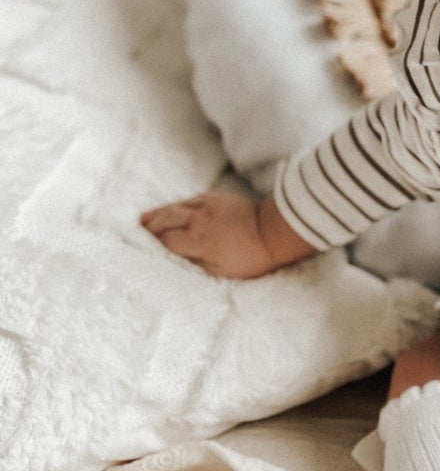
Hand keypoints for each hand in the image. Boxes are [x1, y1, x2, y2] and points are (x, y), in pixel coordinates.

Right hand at [140, 191, 313, 278]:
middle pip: (164, 221)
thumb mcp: (222, 272)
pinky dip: (177, 205)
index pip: (165, 242)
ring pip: (174, 207)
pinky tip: (171, 209)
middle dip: (148, 227)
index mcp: (198, 241)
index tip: (136, 249)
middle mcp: (198, 221)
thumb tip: (175, 262)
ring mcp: (207, 206)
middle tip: (133, 232)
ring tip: (143, 220)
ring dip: (158, 214)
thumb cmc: (250, 257)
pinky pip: (189, 200)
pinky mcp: (216, 198)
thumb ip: (195, 266)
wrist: (274, 231)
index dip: (150, 246)